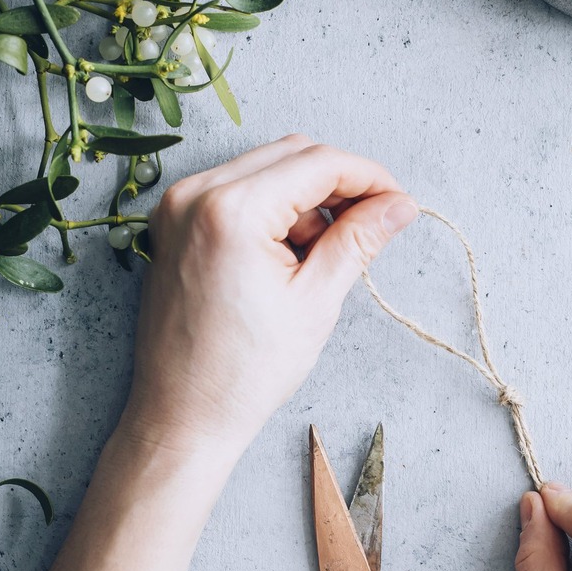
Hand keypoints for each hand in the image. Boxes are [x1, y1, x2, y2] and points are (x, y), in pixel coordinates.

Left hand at [120, 136, 417, 458]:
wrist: (183, 416)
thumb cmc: (242, 373)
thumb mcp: (315, 301)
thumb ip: (358, 240)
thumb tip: (398, 206)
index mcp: (231, 210)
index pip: (318, 163)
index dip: (369, 177)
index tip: (399, 203)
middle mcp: (195, 194)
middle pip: (291, 154)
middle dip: (339, 184)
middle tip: (373, 223)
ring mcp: (177, 207)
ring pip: (264, 169)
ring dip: (305, 198)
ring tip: (321, 256)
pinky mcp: (172, 224)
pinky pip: (235, 190)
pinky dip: (271, 209)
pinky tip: (288, 255)